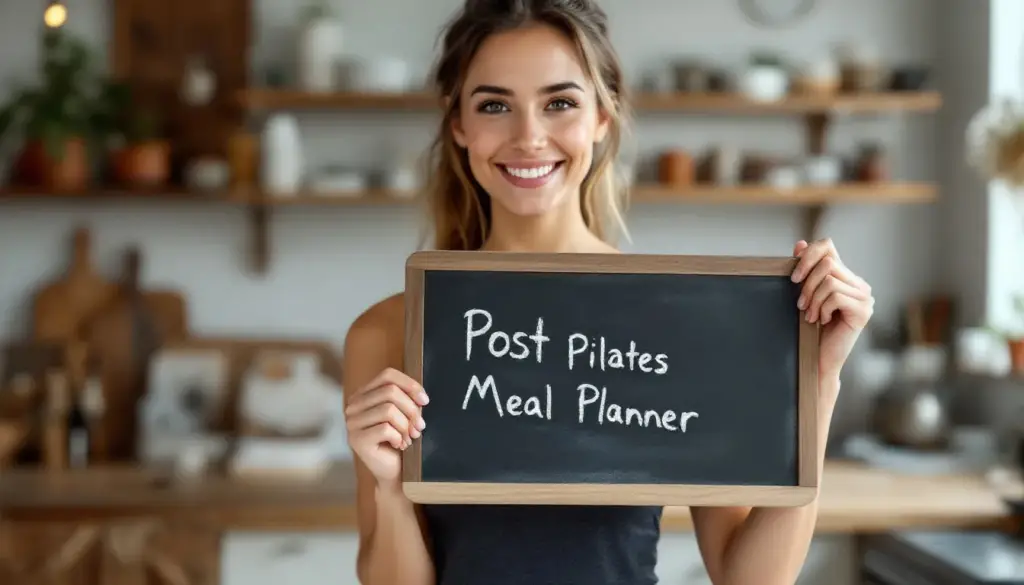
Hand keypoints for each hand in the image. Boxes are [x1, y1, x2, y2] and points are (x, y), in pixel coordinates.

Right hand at [344, 367, 428, 484]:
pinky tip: (399, 445)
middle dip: (411, 409)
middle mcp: (353, 406)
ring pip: (388, 410)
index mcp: (364, 394)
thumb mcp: (404, 414)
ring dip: (406, 425)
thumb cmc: (401, 440)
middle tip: (419, 427)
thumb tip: (420, 396)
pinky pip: (385, 429)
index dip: (410, 384)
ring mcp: (352, 423)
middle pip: (390, 392)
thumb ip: (407, 398)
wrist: (394, 472)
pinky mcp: (356, 440)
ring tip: (410, 437)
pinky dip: (399, 437)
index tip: (425, 401)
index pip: (387, 375)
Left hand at [791, 238, 873, 384]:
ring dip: (813, 299)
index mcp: (845, 277)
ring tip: (810, 315)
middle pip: (827, 263)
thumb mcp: (805, 295)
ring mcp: (865, 297)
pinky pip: (835, 296)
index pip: (828, 246)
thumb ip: (805, 271)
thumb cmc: (810, 329)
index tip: (794, 277)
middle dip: (807, 284)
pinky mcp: (864, 310)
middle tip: (801, 304)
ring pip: (830, 280)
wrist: (818, 359)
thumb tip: (800, 244)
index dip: (808, 255)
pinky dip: (822, 308)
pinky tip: (822, 321)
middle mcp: (858, 284)